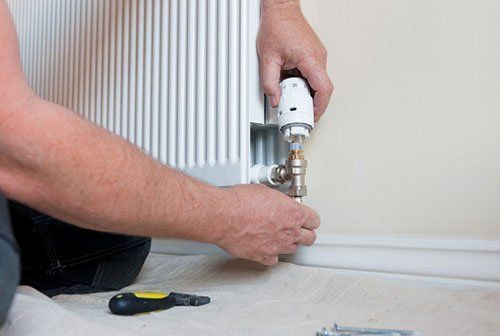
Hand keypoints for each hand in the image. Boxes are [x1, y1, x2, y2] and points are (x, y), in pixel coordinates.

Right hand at [214, 184, 319, 265]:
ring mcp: (277, 246)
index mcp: (293, 213)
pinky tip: (267, 247)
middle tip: (298, 228)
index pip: (314, 219)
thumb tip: (276, 201)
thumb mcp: (265, 192)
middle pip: (309, 238)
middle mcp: (289, 232)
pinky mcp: (262, 256)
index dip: (309, 218)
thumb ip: (277, 201)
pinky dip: (271, 254)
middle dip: (305, 233)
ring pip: (293, 249)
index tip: (305, 217)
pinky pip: (273, 259)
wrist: (224, 216)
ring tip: (280, 236)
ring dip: (288, 243)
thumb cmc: (241, 202)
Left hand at [257, 1, 332, 120]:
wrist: (281, 10)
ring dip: (305, 92)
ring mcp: (318, 56)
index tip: (312, 115)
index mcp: (310, 58)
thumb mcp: (267, 58)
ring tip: (289, 94)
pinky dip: (303, 83)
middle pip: (321, 88)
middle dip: (310, 103)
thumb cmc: (277, 26)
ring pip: (317, 82)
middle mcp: (318, 57)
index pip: (323, 88)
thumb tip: (274, 98)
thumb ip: (269, 82)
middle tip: (296, 110)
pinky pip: (312, 75)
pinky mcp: (314, 56)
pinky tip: (290, 82)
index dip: (320, 106)